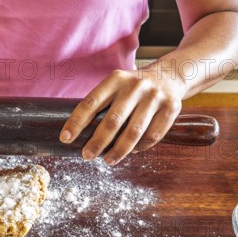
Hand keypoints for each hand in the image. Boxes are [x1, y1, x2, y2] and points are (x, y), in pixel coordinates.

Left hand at [59, 67, 186, 164]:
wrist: (170, 76)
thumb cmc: (133, 88)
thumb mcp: (116, 85)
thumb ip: (102, 104)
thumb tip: (80, 134)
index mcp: (116, 79)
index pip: (91, 102)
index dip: (77, 122)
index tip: (66, 138)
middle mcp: (136, 86)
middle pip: (113, 120)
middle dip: (97, 142)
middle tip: (86, 156)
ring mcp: (155, 96)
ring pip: (134, 131)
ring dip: (119, 150)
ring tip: (108, 160)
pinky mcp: (171, 107)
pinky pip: (153, 135)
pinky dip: (140, 147)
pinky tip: (131, 152)